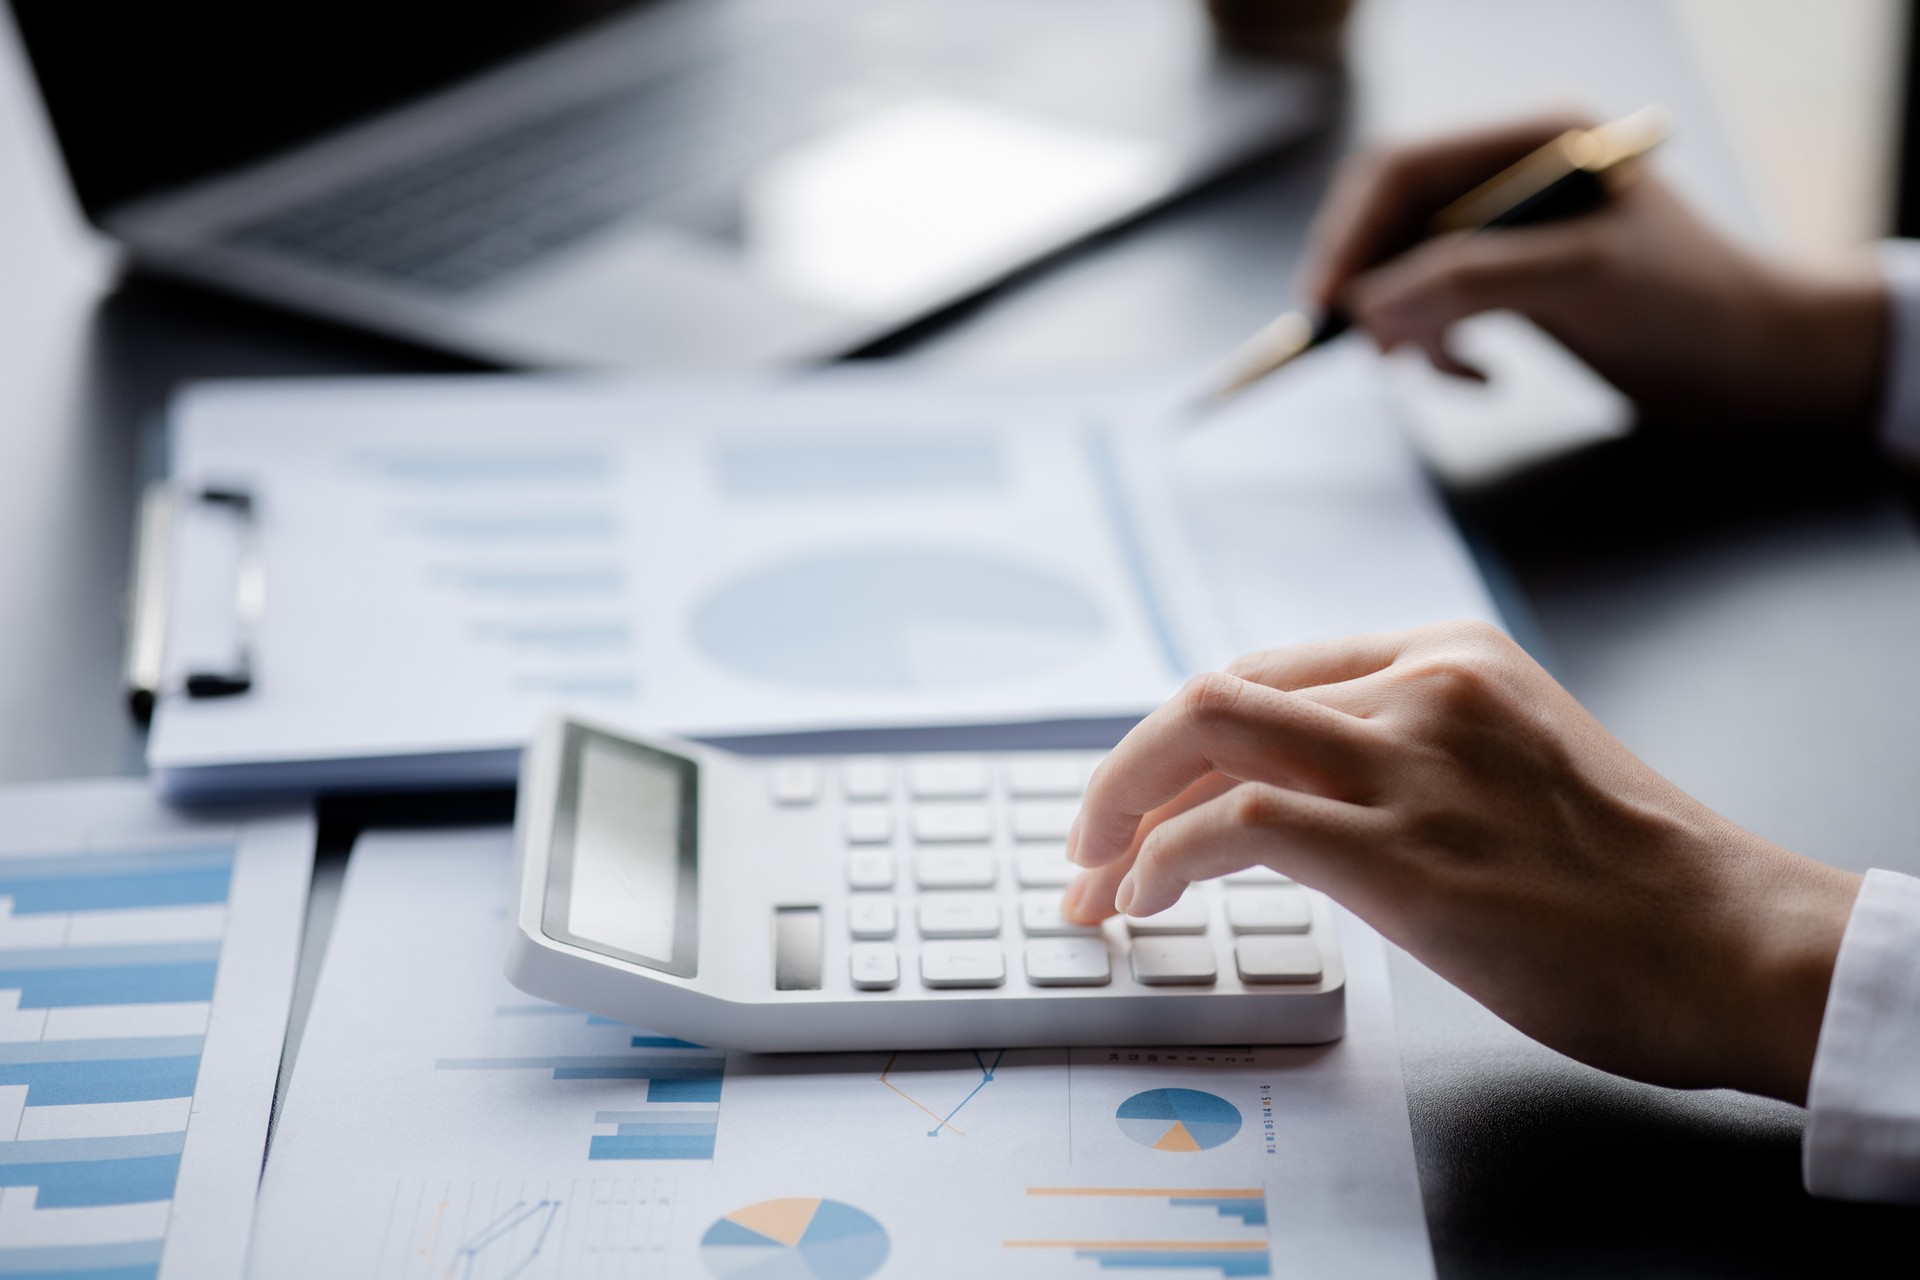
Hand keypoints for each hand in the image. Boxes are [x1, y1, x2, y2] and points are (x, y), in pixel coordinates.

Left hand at [1063, 621, 1860, 1103]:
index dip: (1178, 741)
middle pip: (1212, 694)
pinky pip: (1229, 826)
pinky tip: (1149, 903)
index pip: (1265, 674)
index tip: (1138, 801)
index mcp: (1446, 655)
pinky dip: (1161, 861)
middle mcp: (1417, 683)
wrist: (1734, 943)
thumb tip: (1293, 810)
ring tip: (1096, 883)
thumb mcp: (1515, 769)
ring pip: (1201, 737)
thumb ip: (1410, 757)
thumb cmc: (1635, 883)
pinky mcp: (1395, 845)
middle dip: (1123, 770)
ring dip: (1119, 813)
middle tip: (1086, 843)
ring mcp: (1406, 757)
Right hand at [1302, 111, 1889, 434]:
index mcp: (1533, 139)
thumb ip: (1468, 280)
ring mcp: (1512, 230)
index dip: (1350, 233)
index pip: (1400, 167)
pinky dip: (1441, 349)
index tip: (1326, 304)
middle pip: (1393, 220)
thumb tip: (1369, 304)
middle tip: (1369, 350)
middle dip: (1374, 287)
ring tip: (1434, 369)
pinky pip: (1438, 308)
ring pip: (1408, 270)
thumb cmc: (1691, 304)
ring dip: (1406, 327)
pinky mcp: (1515, 283)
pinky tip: (1483, 378)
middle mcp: (1514, 174)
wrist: (1758, 364)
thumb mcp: (1577, 280)